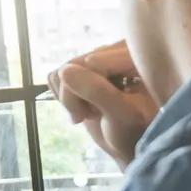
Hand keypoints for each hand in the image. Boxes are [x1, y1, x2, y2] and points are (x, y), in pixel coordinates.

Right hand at [49, 41, 158, 167]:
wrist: (129, 140)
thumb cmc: (136, 131)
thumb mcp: (123, 115)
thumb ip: (97, 91)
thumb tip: (64, 71)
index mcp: (136, 55)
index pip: (93, 63)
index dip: (88, 90)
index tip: (100, 113)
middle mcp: (116, 50)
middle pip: (75, 65)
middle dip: (78, 95)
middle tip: (94, 114)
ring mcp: (96, 59)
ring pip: (61, 71)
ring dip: (70, 98)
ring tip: (92, 111)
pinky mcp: (81, 68)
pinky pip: (54, 76)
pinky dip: (63, 97)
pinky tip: (83, 105)